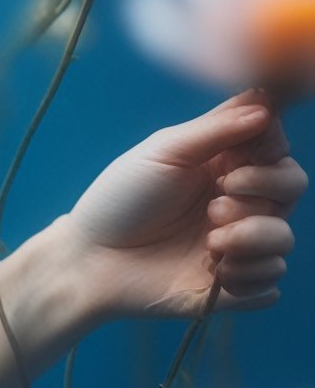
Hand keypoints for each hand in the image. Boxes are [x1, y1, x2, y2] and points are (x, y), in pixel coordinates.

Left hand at [51, 90, 301, 323]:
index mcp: (223, 163)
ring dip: (251, 238)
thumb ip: (215, 128)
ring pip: (284, 237)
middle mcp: (239, 201)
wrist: (94, 259)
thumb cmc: (121, 199)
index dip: (268, 151)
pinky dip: (247, 275)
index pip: (275, 146)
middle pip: (293, 185)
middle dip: (262, 191)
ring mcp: (239, 243)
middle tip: (216, 202)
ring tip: (209, 242)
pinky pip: (272, 280)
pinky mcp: (237, 284)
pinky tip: (213, 272)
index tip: (233, 163)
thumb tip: (267, 104)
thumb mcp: (163, 153)